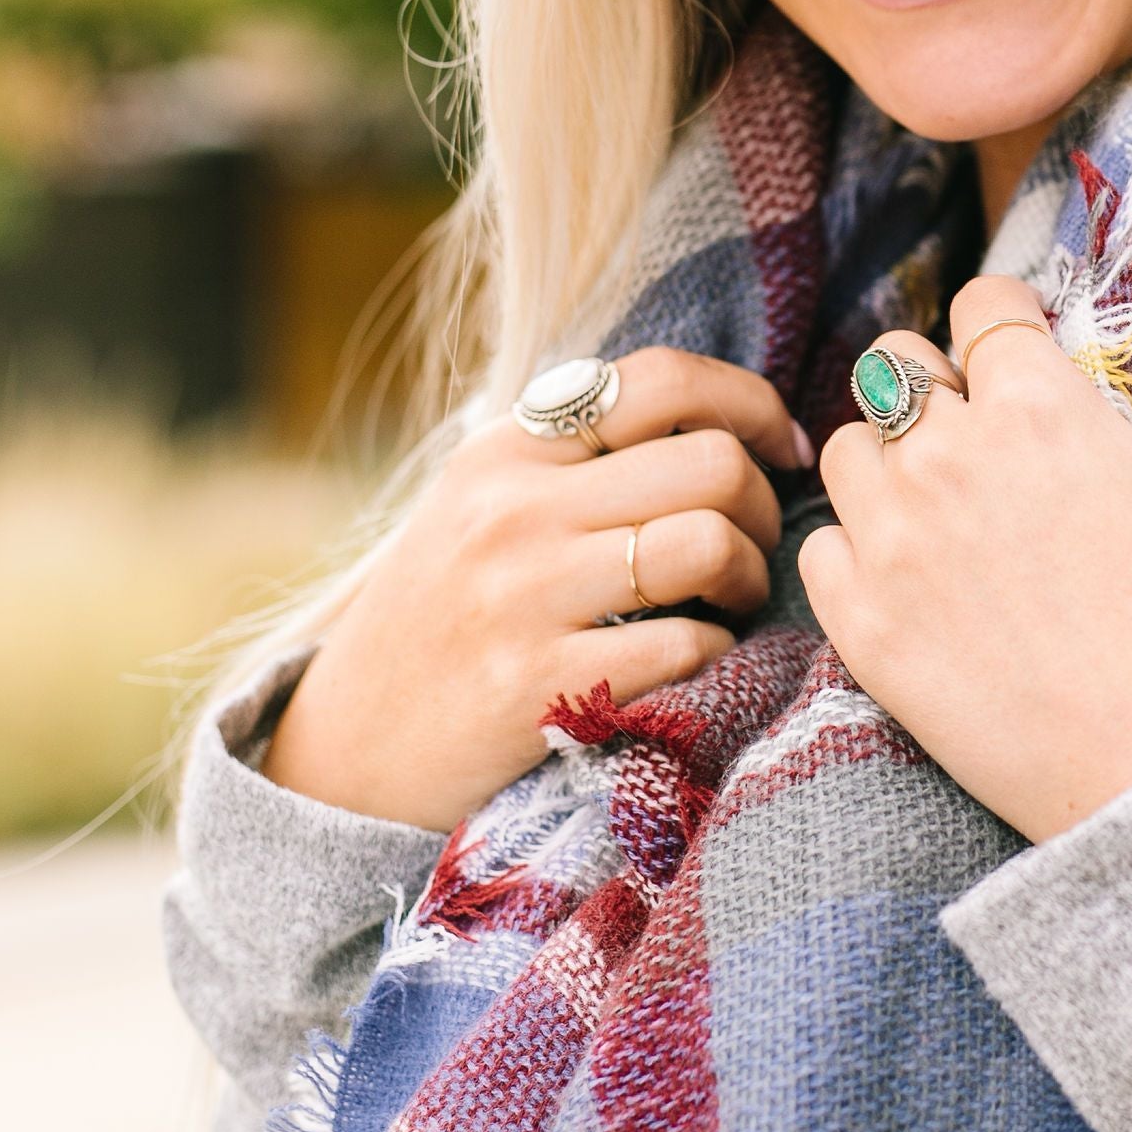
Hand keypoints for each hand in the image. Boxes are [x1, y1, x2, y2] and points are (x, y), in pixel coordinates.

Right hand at [264, 349, 808, 833]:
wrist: (347, 753)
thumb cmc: (443, 619)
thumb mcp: (481, 506)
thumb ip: (576, 455)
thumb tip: (718, 421)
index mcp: (509, 451)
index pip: (663, 378)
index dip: (752, 404)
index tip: (785, 449)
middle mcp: (514, 510)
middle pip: (710, 462)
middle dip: (762, 504)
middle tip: (751, 546)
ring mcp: (523, 598)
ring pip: (708, 543)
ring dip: (750, 577)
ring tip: (732, 602)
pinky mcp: (540, 687)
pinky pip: (686, 646)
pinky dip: (716, 653)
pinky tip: (695, 662)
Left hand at [798, 259, 1131, 841]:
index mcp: (1042, 407)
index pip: (983, 305)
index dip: (1008, 328)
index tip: (1027, 363)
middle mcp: (950, 458)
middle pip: (896, 367)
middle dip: (936, 385)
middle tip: (988, 442)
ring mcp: (895, 544)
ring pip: (848, 451)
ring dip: (890, 463)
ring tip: (950, 513)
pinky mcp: (863, 628)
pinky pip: (821, 548)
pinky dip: (857, 551)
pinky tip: (917, 579)